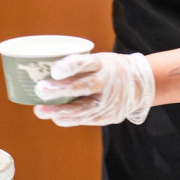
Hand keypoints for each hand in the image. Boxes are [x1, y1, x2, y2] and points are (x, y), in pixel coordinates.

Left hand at [33, 52, 154, 126]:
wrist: (139, 84)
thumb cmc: (108, 69)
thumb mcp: (98, 60)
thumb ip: (76, 66)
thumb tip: (40, 71)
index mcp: (103, 64)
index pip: (86, 63)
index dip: (70, 66)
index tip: (54, 70)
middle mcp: (107, 82)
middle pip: (83, 86)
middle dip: (60, 90)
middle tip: (40, 90)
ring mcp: (109, 101)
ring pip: (83, 108)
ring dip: (60, 110)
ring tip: (40, 110)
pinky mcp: (108, 115)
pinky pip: (87, 118)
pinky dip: (70, 119)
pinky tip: (56, 118)